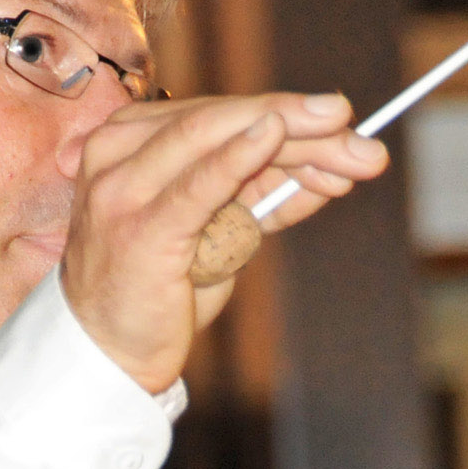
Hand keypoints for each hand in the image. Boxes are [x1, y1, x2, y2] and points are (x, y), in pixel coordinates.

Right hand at [61, 91, 387, 392]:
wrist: (110, 354)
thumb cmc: (159, 289)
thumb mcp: (218, 230)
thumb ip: (262, 193)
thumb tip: (333, 167)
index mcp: (131, 140)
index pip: (219, 115)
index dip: (287, 114)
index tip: (344, 122)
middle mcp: (118, 152)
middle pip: (220, 119)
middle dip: (297, 122)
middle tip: (358, 129)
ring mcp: (123, 187)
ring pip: (213, 138)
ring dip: (289, 139)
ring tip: (343, 141)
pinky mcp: (139, 228)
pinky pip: (196, 184)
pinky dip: (237, 156)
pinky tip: (272, 134)